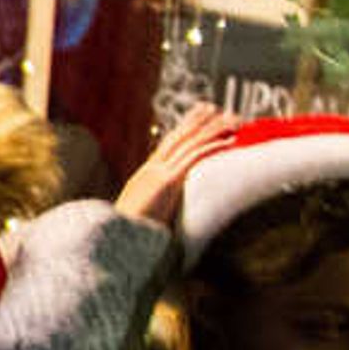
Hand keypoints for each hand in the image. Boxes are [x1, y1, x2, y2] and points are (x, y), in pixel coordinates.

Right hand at [115, 103, 241, 229]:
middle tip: (213, 106)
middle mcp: (151, 169)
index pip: (166, 145)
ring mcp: (158, 174)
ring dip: (212, 129)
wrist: (116, 242)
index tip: (194, 117)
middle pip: (177, 138)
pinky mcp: (166, 183)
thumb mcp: (141, 214)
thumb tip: (164, 209)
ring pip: (189, 144)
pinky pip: (193, 159)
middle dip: (196, 121)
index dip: (181, 129)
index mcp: (146, 176)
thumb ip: (154, 206)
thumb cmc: (129, 236)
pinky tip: (228, 141)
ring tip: (231, 120)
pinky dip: (212, 147)